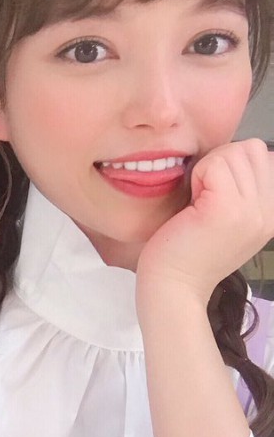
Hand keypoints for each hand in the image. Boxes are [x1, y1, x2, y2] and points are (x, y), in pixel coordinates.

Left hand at [136, 138, 273, 303]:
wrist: (173, 287)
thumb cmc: (188, 252)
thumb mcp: (231, 219)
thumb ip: (244, 189)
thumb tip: (242, 152)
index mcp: (272, 212)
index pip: (264, 155)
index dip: (232, 165)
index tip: (214, 196)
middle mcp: (270, 212)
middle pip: (252, 148)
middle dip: (221, 162)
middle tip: (203, 197)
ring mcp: (252, 211)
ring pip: (234, 152)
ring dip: (207, 169)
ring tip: (198, 203)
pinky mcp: (227, 210)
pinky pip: (214, 164)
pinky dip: (197, 176)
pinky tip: (191, 205)